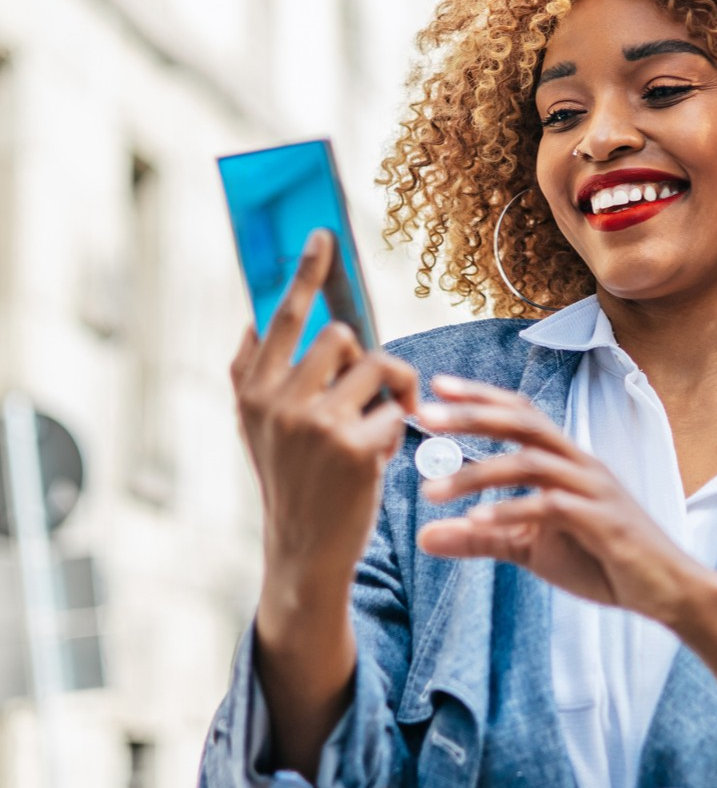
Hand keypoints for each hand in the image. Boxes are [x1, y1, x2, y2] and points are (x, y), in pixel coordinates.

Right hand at [230, 228, 417, 585]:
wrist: (303, 552)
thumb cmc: (290, 482)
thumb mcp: (255, 430)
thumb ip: (250, 375)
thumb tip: (251, 318)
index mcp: (252, 392)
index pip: (281, 319)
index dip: (305, 274)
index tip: (323, 235)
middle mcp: (277, 403)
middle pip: (341, 337)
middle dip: (364, 363)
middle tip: (366, 398)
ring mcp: (314, 424)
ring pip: (376, 366)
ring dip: (388, 394)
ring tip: (376, 427)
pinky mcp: (353, 448)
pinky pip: (395, 410)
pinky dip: (396, 431)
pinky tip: (378, 460)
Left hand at [415, 375, 702, 626]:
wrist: (666, 589)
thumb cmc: (602, 559)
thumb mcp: (531, 549)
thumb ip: (481, 537)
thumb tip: (425, 536)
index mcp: (565, 460)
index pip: (521, 413)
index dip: (481, 397)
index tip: (437, 387)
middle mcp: (580, 463)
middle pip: (523, 423)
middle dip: (472, 415)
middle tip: (425, 414)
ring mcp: (593, 489)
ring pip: (530, 463)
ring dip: (478, 474)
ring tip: (432, 492)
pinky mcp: (602, 521)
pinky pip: (552, 506)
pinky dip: (512, 510)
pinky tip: (476, 520)